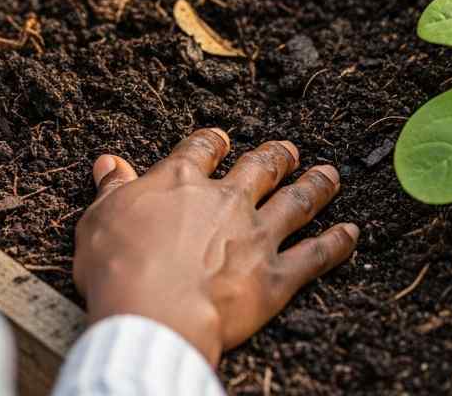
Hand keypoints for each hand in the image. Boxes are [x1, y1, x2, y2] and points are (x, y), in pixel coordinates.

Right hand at [73, 128, 358, 366]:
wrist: (153, 314)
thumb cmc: (117, 267)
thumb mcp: (99, 219)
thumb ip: (111, 189)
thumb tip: (108, 162)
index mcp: (181, 181)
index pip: (202, 150)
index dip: (213, 142)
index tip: (221, 138)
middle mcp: (225, 199)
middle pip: (259, 168)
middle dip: (276, 156)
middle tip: (289, 149)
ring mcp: (255, 235)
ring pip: (295, 201)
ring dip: (316, 185)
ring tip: (330, 174)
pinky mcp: (276, 277)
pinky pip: (316, 255)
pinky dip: (337, 243)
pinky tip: (352, 233)